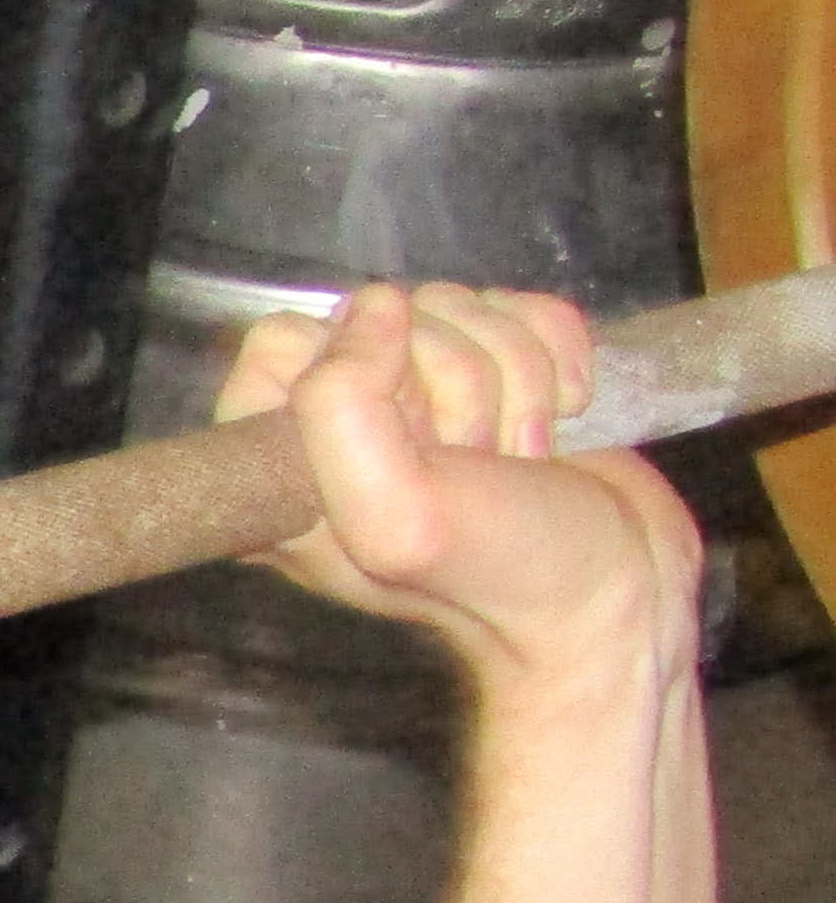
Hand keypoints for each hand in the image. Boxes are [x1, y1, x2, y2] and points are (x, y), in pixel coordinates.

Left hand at [224, 280, 700, 697]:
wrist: (618, 598)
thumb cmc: (502, 576)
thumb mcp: (397, 516)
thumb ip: (341, 406)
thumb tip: (375, 304)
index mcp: (284, 460)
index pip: (284, 340)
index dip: (362, 368)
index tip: (411, 441)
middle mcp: (344, 422)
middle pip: (388, 315)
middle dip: (459, 382)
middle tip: (478, 462)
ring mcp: (428, 396)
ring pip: (461, 307)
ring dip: (517, 377)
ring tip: (518, 456)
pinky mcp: (505, 373)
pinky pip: (524, 307)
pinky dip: (560, 354)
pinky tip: (562, 420)